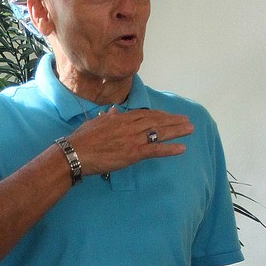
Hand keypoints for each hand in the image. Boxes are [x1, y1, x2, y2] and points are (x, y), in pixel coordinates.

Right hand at [70, 107, 193, 178]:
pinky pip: (155, 149)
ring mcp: (133, 139)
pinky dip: (170, 149)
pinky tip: (182, 148)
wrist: (75, 153)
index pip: (145, 114)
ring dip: (176, 130)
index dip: (159, 115)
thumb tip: (114, 111)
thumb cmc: (81, 139)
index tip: (169, 116)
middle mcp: (130, 126)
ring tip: (190, 129)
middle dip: (173, 120)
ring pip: (159, 132)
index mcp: (121, 118)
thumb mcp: (95, 123)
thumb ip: (107, 117)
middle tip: (186, 121)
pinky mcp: (133, 153)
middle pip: (156, 121)